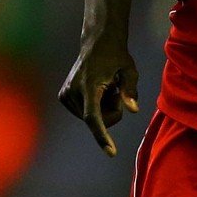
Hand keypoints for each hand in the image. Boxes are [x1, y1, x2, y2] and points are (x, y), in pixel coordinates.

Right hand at [58, 39, 139, 156]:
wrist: (96, 43)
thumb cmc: (116, 56)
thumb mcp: (129, 70)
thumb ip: (130, 90)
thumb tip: (133, 110)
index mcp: (89, 86)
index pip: (93, 117)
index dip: (102, 136)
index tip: (111, 152)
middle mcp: (73, 91)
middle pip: (98, 120)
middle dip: (111, 112)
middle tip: (115, 91)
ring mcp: (66, 94)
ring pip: (91, 119)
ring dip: (103, 109)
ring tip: (105, 87)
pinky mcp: (63, 96)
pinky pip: (84, 114)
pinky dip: (94, 107)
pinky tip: (97, 90)